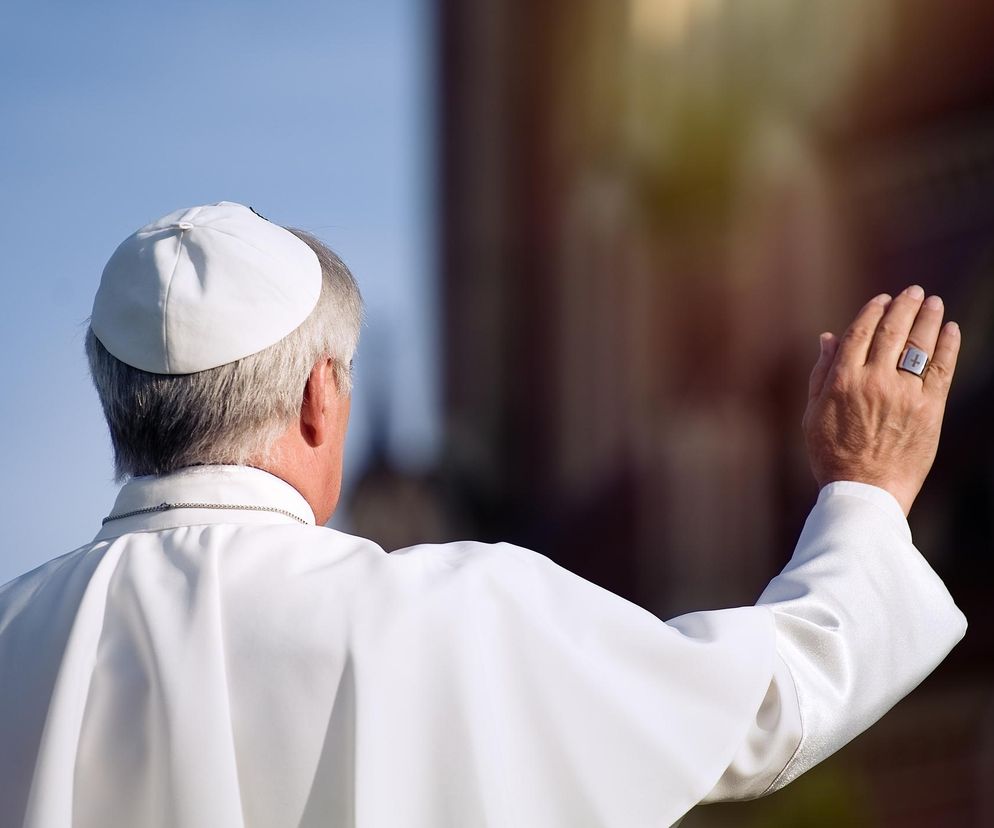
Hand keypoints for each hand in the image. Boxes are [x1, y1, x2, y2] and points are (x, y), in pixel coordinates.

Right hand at [802, 285, 960, 515]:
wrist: (865, 490)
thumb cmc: (833, 454)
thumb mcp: (814, 413)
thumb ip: (821, 373)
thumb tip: (829, 337)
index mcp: (842, 381)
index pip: (860, 332)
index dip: (873, 311)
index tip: (882, 299)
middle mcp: (873, 381)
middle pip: (892, 331)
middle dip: (904, 306)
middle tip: (914, 292)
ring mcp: (904, 394)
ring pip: (919, 344)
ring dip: (928, 318)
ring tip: (933, 303)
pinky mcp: (929, 409)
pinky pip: (942, 368)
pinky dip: (948, 344)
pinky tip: (950, 329)